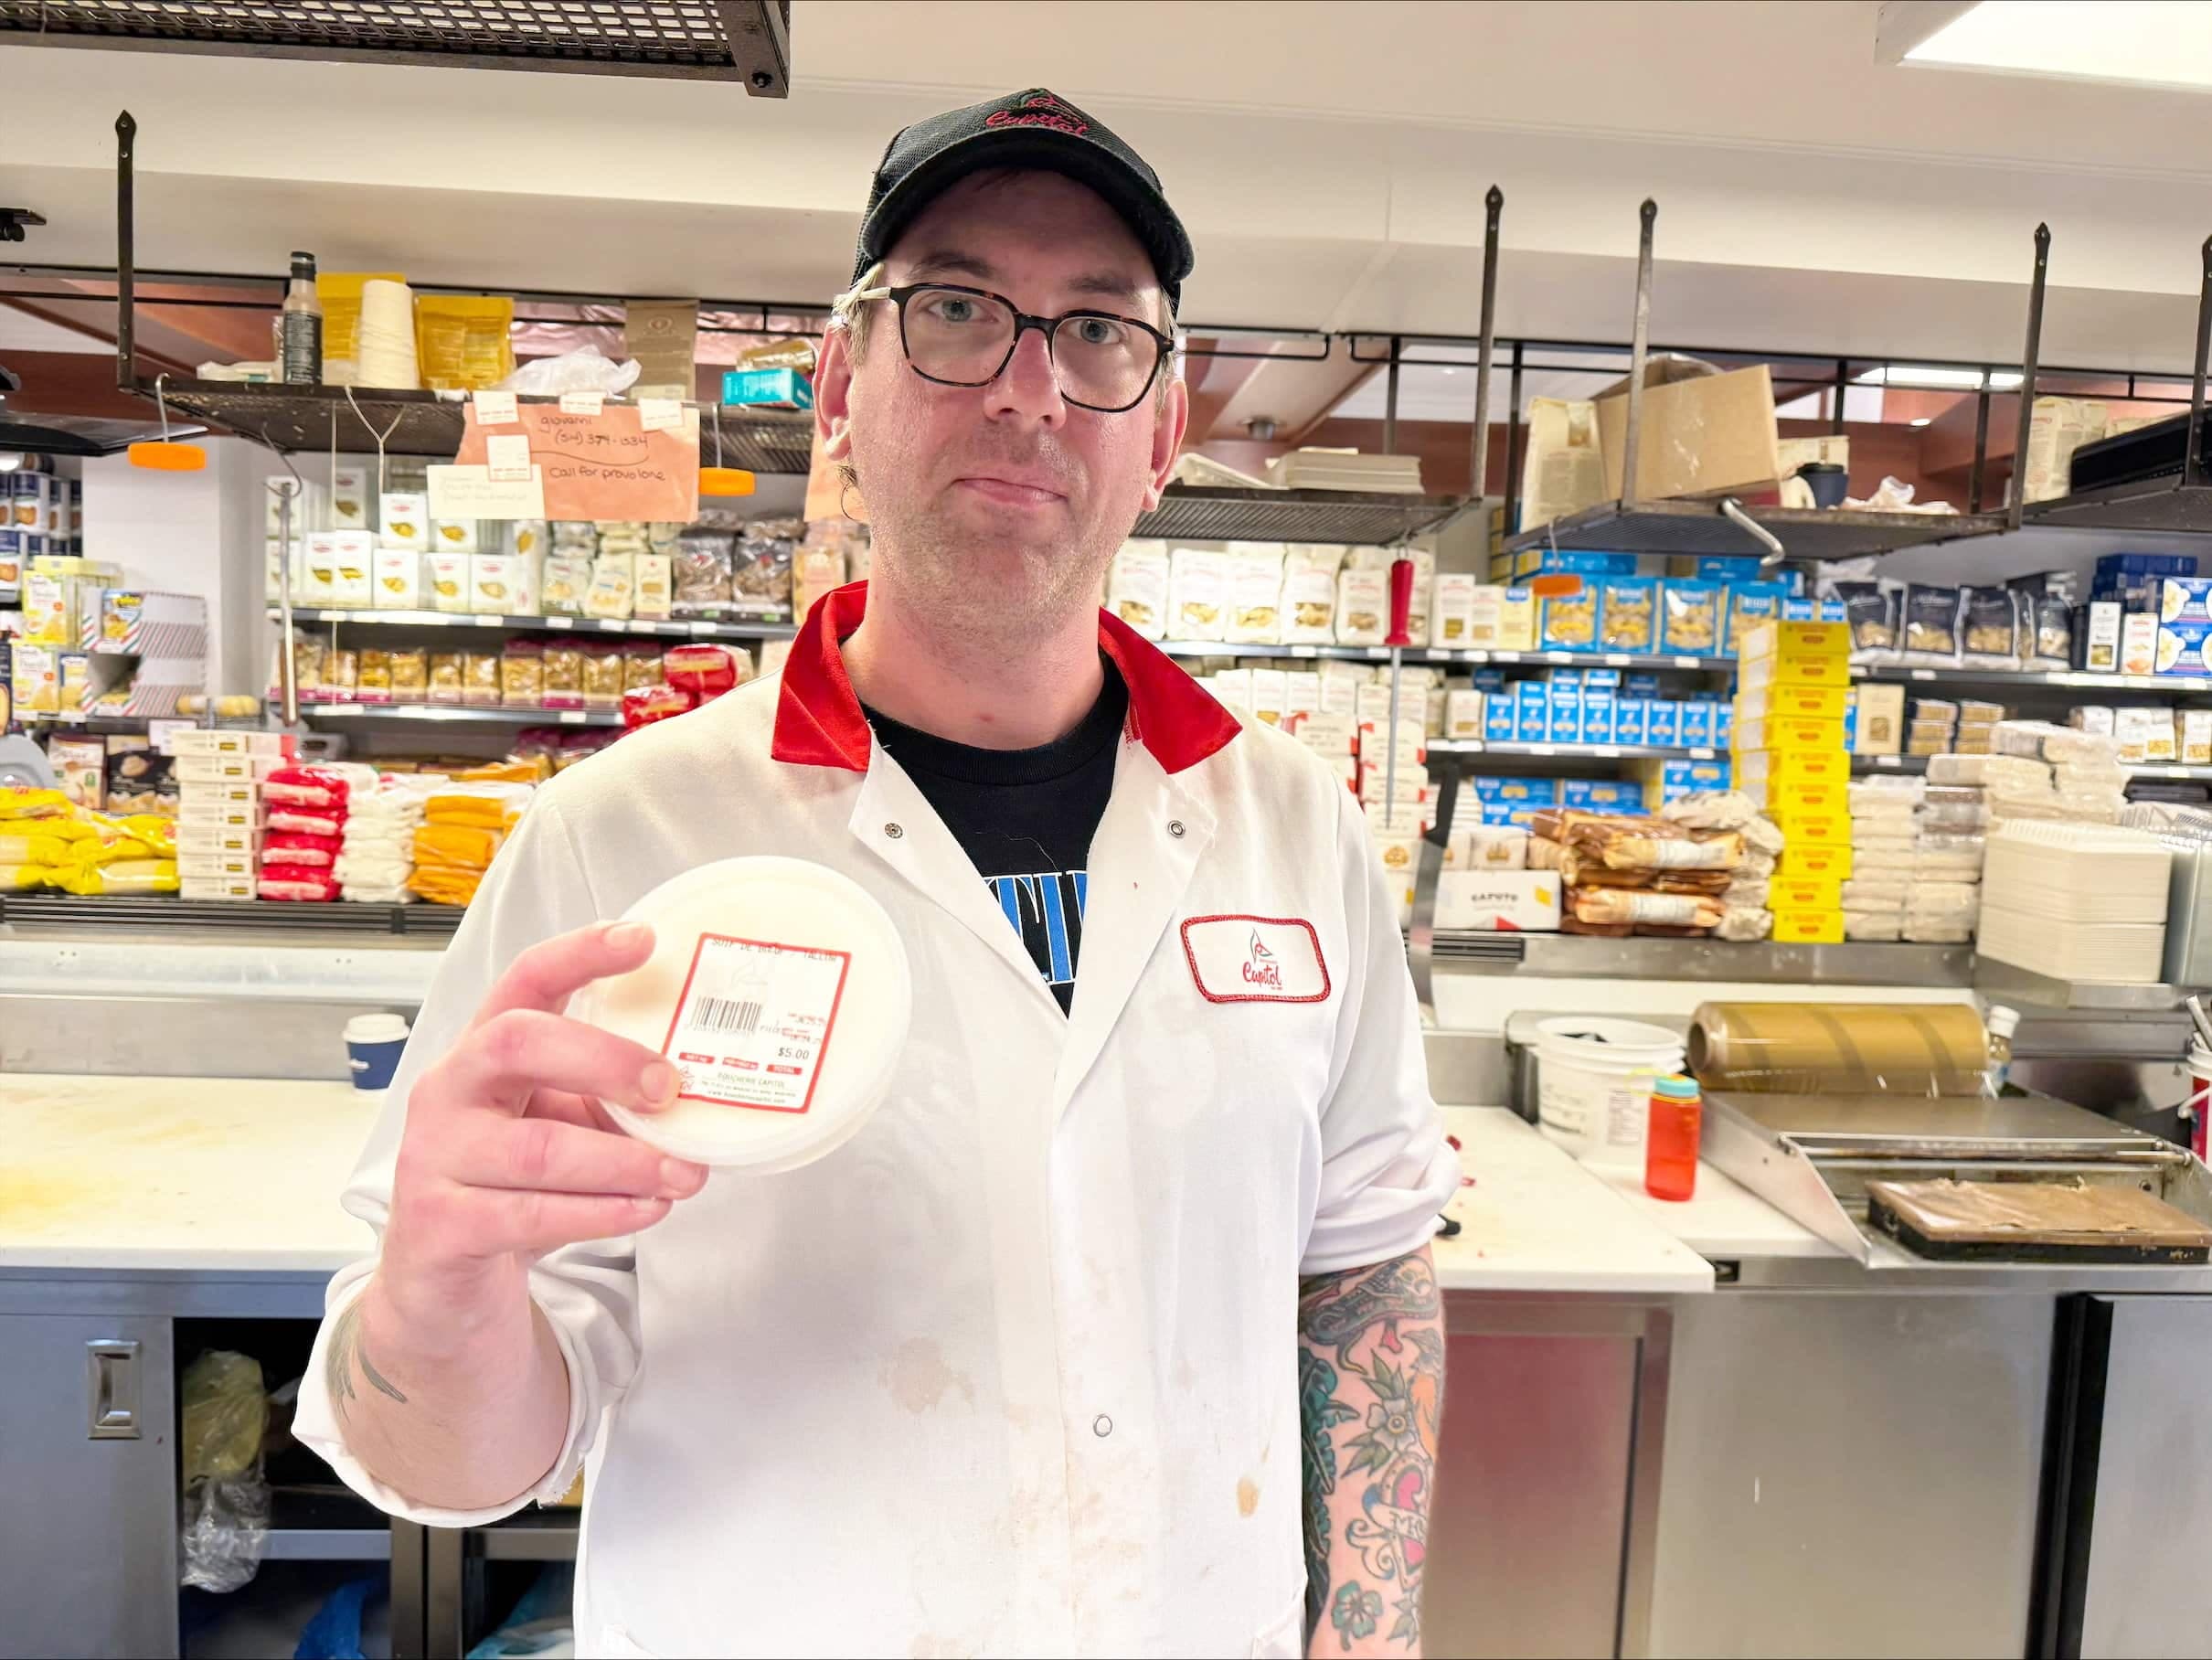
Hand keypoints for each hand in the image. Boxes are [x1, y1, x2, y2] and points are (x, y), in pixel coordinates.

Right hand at [377, 921, 705, 1330]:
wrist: (444, 1284)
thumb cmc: (510, 1189)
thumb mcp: (561, 1128)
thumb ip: (611, 1103)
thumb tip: (703, 1093)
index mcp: (484, 1052)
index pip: (525, 981)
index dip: (580, 953)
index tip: (644, 939)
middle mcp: (450, 1091)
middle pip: (517, 1043)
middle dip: (604, 1058)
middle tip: (670, 1087)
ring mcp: (437, 1157)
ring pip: (537, 1147)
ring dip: (624, 1161)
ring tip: (683, 1174)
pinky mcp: (442, 1226)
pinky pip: (530, 1215)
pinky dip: (600, 1214)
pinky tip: (644, 1210)